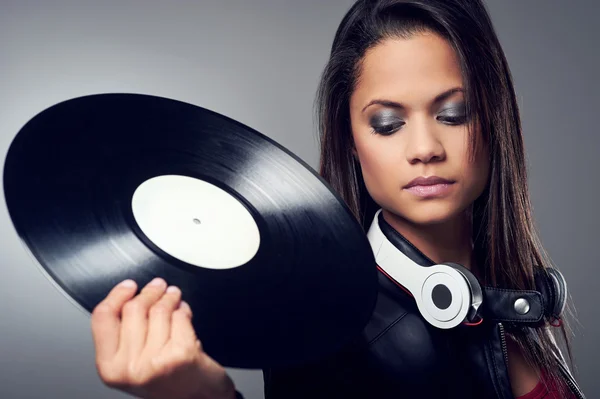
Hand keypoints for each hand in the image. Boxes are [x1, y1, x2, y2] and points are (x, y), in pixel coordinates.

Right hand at [90, 277, 235, 398]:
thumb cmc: (167, 381)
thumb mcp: (132, 363)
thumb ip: (123, 336)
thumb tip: (127, 296)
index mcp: (110, 368)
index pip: (104, 318)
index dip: (117, 295)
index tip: (128, 286)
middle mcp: (129, 368)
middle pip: (134, 309)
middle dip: (149, 292)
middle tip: (158, 286)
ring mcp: (156, 361)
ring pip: (159, 310)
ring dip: (169, 297)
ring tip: (173, 296)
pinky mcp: (181, 354)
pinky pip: (180, 316)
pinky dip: (184, 310)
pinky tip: (184, 312)